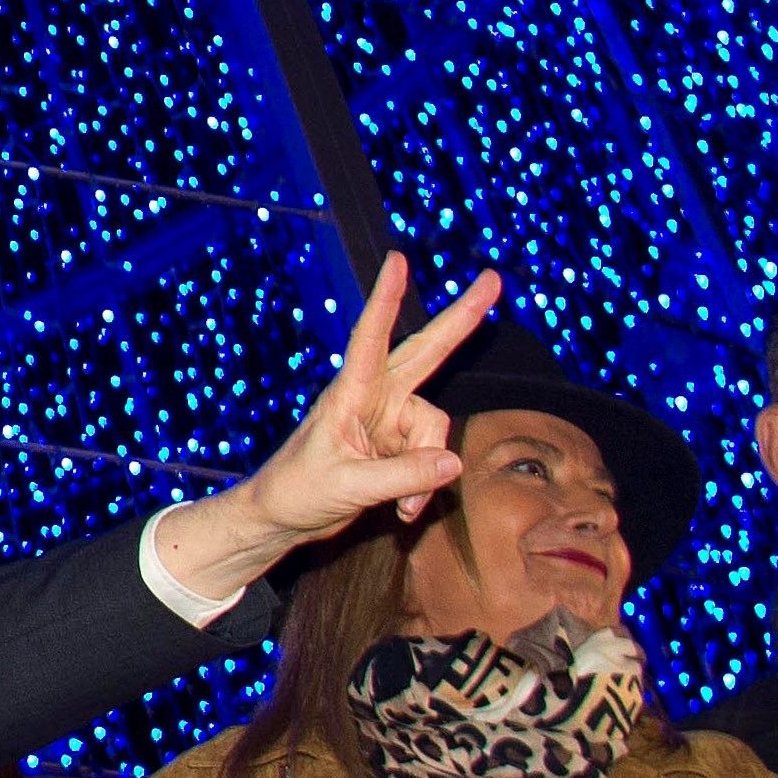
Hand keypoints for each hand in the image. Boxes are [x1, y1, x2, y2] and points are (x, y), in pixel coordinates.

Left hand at [152, 252, 494, 601]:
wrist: (283, 517)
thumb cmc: (298, 491)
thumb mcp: (348, 487)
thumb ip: (402, 476)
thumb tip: (455, 462)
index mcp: (350, 392)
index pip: (370, 337)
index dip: (386, 299)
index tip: (397, 260)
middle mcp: (374, 397)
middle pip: (427, 351)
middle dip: (462, 318)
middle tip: (495, 279)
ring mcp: (389, 419)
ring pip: (436, 431)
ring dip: (426, 473)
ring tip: (400, 504)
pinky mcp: (399, 444)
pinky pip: (433, 460)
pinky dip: (423, 488)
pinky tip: (403, 510)